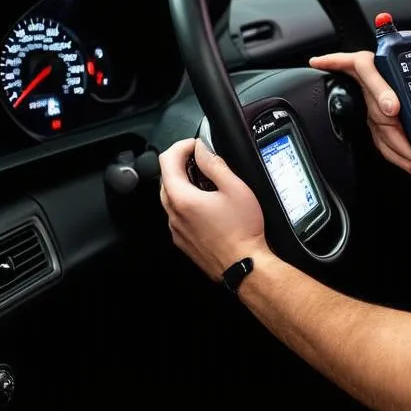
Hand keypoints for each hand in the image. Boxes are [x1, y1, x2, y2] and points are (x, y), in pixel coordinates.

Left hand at [158, 138, 268, 280]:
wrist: (244, 265)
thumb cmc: (242, 231)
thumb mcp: (235, 188)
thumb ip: (215, 165)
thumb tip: (203, 150)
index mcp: (182, 198)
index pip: (167, 160)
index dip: (182, 146)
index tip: (197, 145)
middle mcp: (173, 214)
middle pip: (166, 178)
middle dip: (182, 164)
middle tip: (203, 161)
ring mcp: (176, 229)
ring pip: (171, 198)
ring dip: (185, 185)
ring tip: (208, 184)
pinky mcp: (183, 241)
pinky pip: (178, 216)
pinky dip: (188, 204)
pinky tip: (209, 208)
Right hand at [309, 50, 410, 171]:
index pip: (374, 66)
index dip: (342, 61)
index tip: (321, 62)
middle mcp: (405, 95)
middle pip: (377, 109)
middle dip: (392, 133)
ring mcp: (404, 116)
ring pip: (382, 133)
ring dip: (398, 152)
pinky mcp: (409, 135)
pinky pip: (392, 148)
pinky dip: (402, 161)